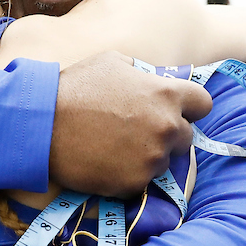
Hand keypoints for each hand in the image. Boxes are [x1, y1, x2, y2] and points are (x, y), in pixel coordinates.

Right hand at [49, 51, 211, 196]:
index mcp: (167, 93)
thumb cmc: (74, 87)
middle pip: (185, 137)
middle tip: (136, 132)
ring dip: (147, 156)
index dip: (189, 108)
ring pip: (163, 161)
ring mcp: (152, 158)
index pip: (204, 104)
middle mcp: (167, 127)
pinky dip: (127, 175)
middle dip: (166, 134)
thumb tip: (151, 80)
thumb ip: (142, 73)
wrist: (41, 124)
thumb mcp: (112, 62)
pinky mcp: (134, 183)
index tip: (175, 111)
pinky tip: (105, 162)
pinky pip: (141, 181)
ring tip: (115, 148)